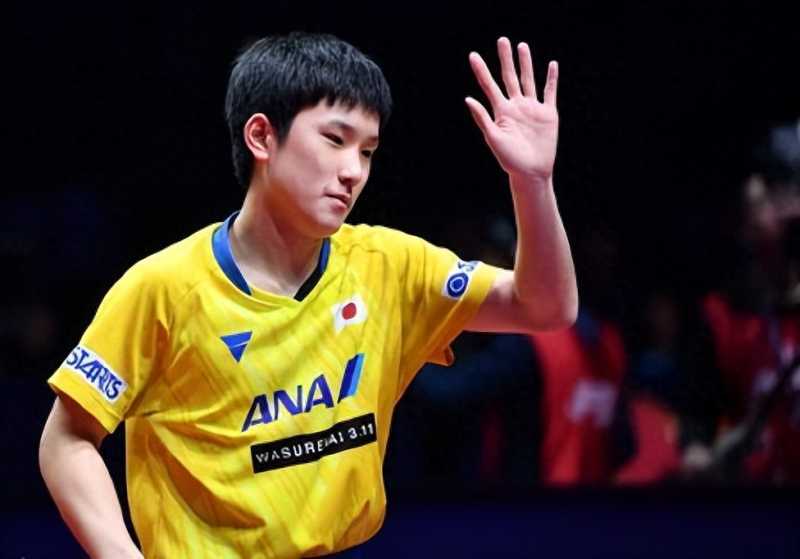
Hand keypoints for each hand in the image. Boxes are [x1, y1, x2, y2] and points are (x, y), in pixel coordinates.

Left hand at [466, 37, 558, 182]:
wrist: (532, 172)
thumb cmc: (509, 159)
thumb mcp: (493, 138)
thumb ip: (482, 118)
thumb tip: (468, 98)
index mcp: (501, 112)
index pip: (489, 86)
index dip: (481, 71)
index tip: (473, 55)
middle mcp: (516, 106)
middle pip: (510, 77)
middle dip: (506, 59)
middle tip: (502, 40)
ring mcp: (532, 109)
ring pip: (529, 80)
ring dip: (526, 64)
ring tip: (522, 46)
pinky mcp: (548, 114)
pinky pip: (549, 92)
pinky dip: (551, 79)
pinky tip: (551, 65)